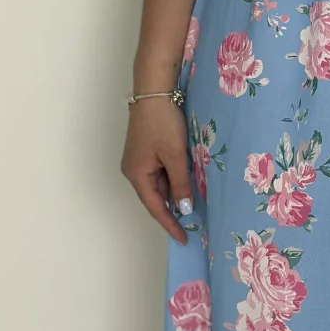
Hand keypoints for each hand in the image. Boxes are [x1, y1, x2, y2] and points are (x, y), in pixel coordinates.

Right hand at [121, 98, 193, 244]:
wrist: (154, 91)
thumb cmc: (162, 123)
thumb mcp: (175, 155)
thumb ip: (180, 183)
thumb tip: (185, 209)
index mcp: (137, 174)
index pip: (155, 207)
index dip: (170, 224)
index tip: (183, 238)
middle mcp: (134, 170)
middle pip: (156, 197)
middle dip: (174, 210)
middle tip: (194, 225)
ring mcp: (139, 161)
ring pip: (160, 184)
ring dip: (176, 193)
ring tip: (196, 205)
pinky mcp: (146, 151)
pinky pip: (161, 172)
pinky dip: (174, 179)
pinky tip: (188, 182)